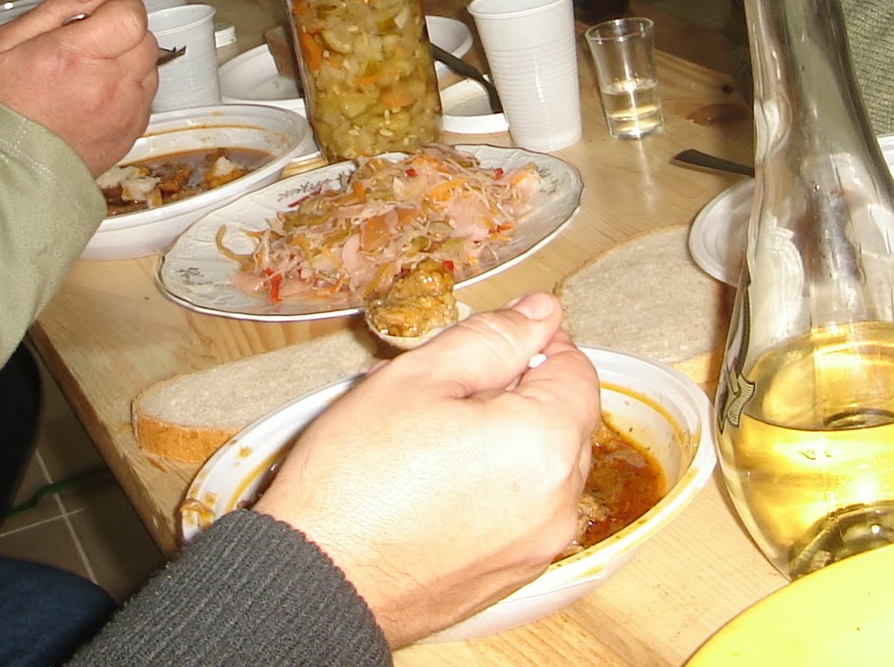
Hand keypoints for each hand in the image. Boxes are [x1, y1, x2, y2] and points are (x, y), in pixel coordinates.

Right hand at [0, 0, 156, 174]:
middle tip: (97, 40)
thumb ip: (57, 9)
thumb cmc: (1, 102)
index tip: (105, 9)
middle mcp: (109, 83)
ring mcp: (125, 110)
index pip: (131, 15)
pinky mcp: (132, 131)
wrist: (7, 165)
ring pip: (150, 66)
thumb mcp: (8, 41)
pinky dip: (130, 87)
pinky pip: (146, 95)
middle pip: (145, 38)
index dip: (122, 5)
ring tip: (95, 70)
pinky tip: (100, 94)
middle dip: (126, 30)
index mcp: (76, 55)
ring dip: (130, 59)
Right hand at [254, 293, 597, 645]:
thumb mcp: (418, 378)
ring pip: (542, 469)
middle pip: (564, 422)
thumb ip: (491, 338)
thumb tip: (541, 312)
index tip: (487, 343)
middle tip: (444, 391)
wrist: (318, 582)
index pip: (575, 370)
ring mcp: (537, 549)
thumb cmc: (355, 479)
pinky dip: (494, 488)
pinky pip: (521, 513)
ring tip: (430, 439)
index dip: (534, 344)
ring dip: (504, 442)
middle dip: (517, 395)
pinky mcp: (511, 578)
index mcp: (546, 444)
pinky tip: (433, 484)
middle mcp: (560, 504)